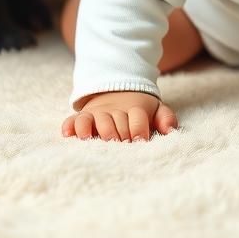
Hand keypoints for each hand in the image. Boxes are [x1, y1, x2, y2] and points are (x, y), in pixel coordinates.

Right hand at [61, 90, 177, 141]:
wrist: (118, 91)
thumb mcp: (155, 110)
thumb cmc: (139, 110)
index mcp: (135, 108)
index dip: (139, 129)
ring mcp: (98, 113)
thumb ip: (165, 117)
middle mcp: (115, 110)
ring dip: (98, 130)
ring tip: (96, 142)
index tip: (140, 141)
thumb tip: (170, 130)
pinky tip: (69, 135)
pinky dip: (71, 126)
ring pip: (96, 120)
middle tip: (119, 146)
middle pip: (117, 121)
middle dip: (118, 134)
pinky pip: (73, 120)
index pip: (137, 117)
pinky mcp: (83, 117)